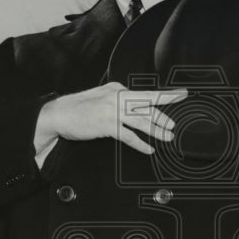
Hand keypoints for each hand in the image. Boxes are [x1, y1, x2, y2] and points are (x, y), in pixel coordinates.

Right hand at [35, 82, 187, 154]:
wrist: (58, 114)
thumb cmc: (78, 108)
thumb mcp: (101, 97)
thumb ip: (117, 99)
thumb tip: (133, 107)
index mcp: (117, 89)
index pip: (145, 94)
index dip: (165, 95)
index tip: (180, 95)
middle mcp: (117, 96)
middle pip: (147, 106)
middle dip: (164, 115)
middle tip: (175, 124)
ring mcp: (112, 110)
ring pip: (142, 120)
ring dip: (157, 130)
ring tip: (168, 137)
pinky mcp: (107, 124)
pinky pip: (129, 136)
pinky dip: (141, 144)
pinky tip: (149, 149)